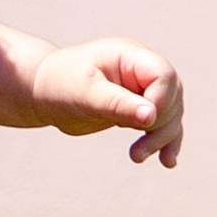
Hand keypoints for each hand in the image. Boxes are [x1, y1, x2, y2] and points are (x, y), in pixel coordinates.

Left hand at [26, 33, 182, 167]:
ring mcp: (143, 89)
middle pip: (172, 98)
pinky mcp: (139, 108)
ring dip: (160, 139)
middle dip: (159, 127)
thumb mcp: (84, 94)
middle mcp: (141, 70)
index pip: (163, 76)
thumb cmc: (59, 84)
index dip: (160, 102)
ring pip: (170, 115)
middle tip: (136, 153)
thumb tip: (151, 116)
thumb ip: (117, 103)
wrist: (44, 91)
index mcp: (129, 55)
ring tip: (137, 157)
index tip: (142, 124)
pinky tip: (167, 161)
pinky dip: (165, 142)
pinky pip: (162, 124)